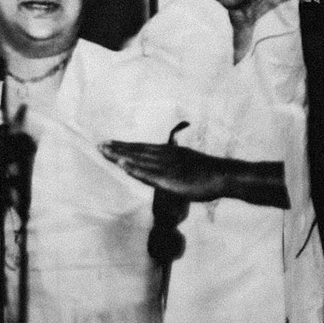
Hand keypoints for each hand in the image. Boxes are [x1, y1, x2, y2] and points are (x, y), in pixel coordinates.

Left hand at [99, 141, 287, 207]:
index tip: (108, 143)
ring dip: (120, 155)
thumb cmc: (209, 173)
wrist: (225, 175)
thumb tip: (167, 167)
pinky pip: (149, 174)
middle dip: (117, 148)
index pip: (141, 148)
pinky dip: (135, 169)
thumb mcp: (189, 164)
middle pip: (136, 151)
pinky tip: (123, 165)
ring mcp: (166, 167)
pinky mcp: (170, 179)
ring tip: (104, 150)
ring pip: (139, 160)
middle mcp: (165, 156)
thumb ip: (175, 164)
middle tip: (98, 144)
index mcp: (169, 152)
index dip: (124, 146)